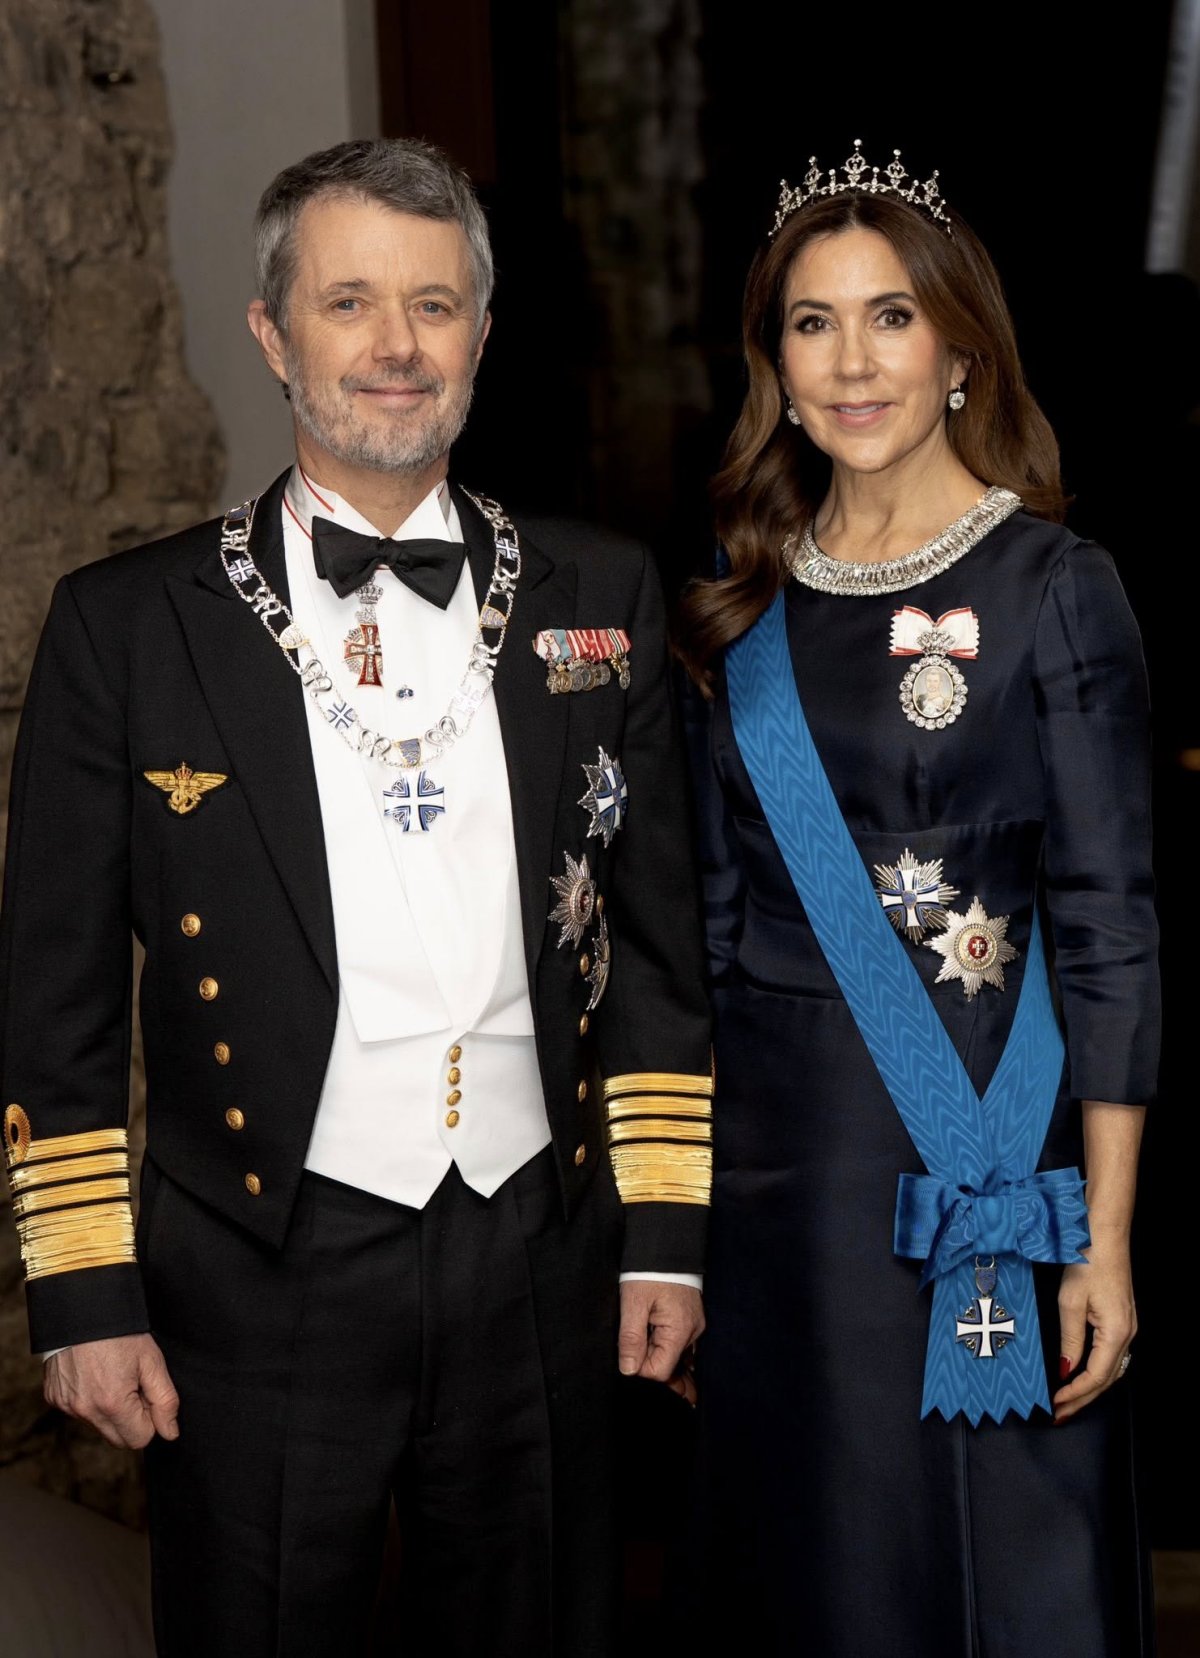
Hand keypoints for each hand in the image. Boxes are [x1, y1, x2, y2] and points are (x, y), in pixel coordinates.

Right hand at [44, 1334, 180, 1449]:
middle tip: (133, 1384)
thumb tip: (170, 1433)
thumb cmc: (120, 1332)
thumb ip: (165, 1400)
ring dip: (111, 1409)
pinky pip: (79, 1411)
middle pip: (118, 1438)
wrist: (81, 1308)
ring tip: (113, 1374)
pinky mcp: (54, 1398)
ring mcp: (67, 1405)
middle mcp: (85, 1410)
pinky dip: (90, 1399)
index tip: (147, 1392)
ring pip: (99, 1425)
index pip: (140, 1438)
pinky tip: (93, 1373)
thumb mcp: (152, 1361)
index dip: (150, 1417)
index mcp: (112, 1404)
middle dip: (132, 1419)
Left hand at [617, 1280, 704, 1386]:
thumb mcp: (633, 1303)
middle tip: (632, 1338)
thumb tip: (629, 1370)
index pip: (660, 1371)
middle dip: (647, 1358)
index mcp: (680, 1331)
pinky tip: (651, 1334)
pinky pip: (678, 1343)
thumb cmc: (649, 1271)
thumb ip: (631, 1339)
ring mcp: (694, 1327)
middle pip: (668, 1364)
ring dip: (654, 1351)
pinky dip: (664, 1343)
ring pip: (673, 1355)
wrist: (666, 1244)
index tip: (626, 1349)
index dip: (638, 1367)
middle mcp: (693, 1333)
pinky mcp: (691, 1319)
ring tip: (641, 1332)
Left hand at [1052, 1232, 1136, 1423]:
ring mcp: (1128, 1327)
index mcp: (1117, 1333)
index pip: (1096, 1377)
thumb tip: (1066, 1370)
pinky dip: (1097, 1370)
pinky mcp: (1123, 1319)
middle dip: (1083, 1399)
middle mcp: (1128, 1334)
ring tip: (1069, 1400)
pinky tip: (1083, 1374)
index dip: (1075, 1394)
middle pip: (1106, 1379)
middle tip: (1060, 1413)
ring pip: (1112, 1369)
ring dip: (1090, 1387)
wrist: (1105, 1234)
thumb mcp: (1070, 1302)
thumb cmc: (1088, 1262)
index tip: (1056, 1404)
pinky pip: (1112, 1355)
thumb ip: (1070, 1340)